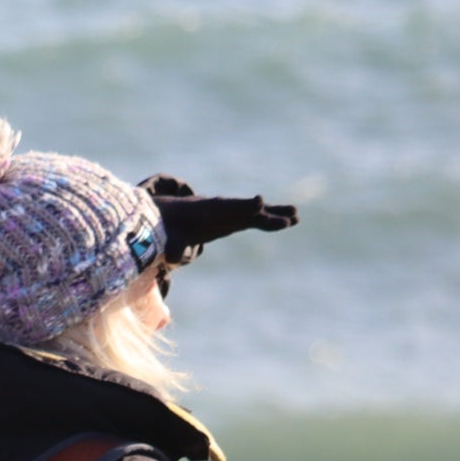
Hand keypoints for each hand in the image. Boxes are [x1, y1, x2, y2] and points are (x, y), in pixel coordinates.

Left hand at [142, 174, 299, 266]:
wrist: (162, 213)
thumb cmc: (166, 226)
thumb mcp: (167, 237)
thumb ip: (172, 246)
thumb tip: (172, 258)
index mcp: (207, 211)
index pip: (228, 207)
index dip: (243, 206)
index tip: (259, 202)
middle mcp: (222, 208)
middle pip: (247, 210)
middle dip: (267, 213)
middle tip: (289, 217)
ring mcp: (229, 212)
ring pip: (255, 213)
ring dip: (274, 215)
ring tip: (296, 216)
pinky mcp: (233, 218)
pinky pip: (255, 218)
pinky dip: (270, 219)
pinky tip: (290, 219)